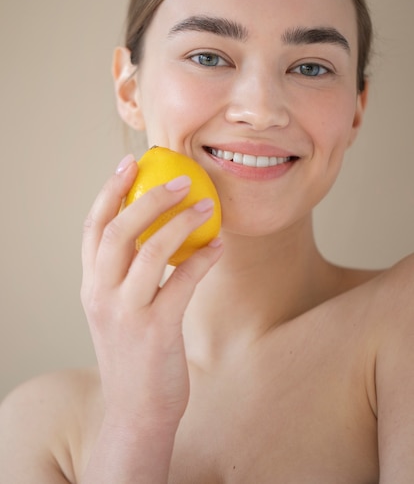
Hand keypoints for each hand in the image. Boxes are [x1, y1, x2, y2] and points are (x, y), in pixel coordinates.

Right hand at [81, 154, 222, 431]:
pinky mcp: (156, 330)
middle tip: (181, 177)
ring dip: (182, 221)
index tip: (130, 163)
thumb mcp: (118, 310)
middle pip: (120, 230)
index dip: (110, 191)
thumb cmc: (134, 353)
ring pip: (150, 250)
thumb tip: (158, 229)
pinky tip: (218, 245)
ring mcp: (126, 313)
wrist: (137, 411)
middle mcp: (101, 294)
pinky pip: (182, 281)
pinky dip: (202, 258)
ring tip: (207, 205)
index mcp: (91, 285)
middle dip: (150, 196)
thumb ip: (127, 273)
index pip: (93, 227)